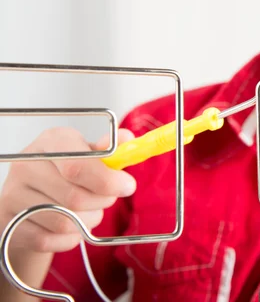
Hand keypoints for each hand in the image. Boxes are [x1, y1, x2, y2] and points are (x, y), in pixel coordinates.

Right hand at [0, 127, 135, 252]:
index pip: (78, 165)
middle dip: (102, 202)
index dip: (108, 180)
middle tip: (107, 198)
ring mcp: (13, 194)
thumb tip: (127, 138)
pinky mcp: (10, 222)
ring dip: (88, 221)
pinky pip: (51, 240)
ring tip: (89, 210)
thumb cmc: (67, 171)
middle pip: (76, 198)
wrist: (32, 196)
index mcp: (52, 141)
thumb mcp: (89, 153)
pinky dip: (70, 238)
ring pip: (65, 222)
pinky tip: (72, 226)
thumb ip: (110, 148)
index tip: (127, 186)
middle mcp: (27, 164)